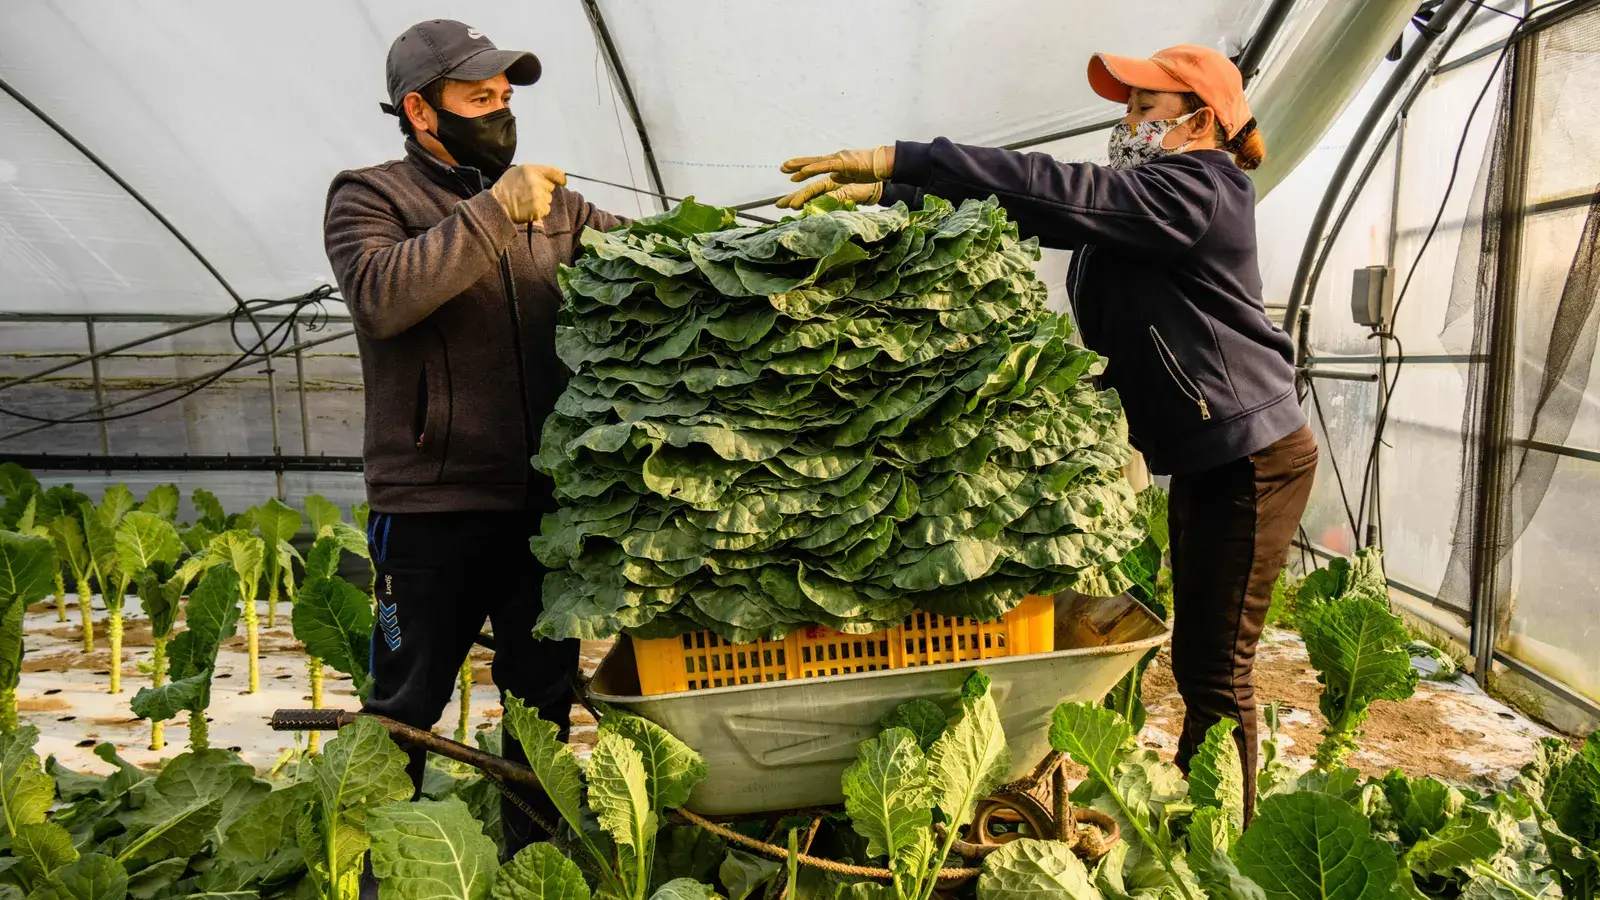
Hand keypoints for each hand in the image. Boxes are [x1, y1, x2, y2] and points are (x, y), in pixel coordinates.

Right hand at [491, 164, 565, 224]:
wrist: (497, 205)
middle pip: (550, 187)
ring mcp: (538, 196)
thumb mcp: (517, 172)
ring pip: (548, 199)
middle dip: (543, 190)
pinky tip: (527, 209)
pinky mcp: (539, 209)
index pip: (554, 172)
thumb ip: (534, 172)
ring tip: (526, 201)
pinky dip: (539, 211)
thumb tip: (548, 178)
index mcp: (532, 170)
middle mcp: (537, 182)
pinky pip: (545, 210)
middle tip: (529, 193)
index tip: (562, 182)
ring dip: (541, 201)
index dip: (560, 178)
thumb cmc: (506, 187)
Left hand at [777, 146, 893, 208]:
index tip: (790, 172)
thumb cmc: (872, 169)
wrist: (885, 163)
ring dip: (800, 166)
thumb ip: (841, 176)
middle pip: (812, 162)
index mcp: (837, 163)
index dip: (803, 168)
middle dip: (796, 165)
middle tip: (782, 168)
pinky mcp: (844, 163)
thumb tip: (833, 179)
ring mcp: (839, 160)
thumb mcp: (852, 176)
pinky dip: (813, 168)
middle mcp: (835, 159)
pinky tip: (803, 171)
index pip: (816, 165)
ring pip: (815, 163)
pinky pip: (825, 166)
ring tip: (786, 168)